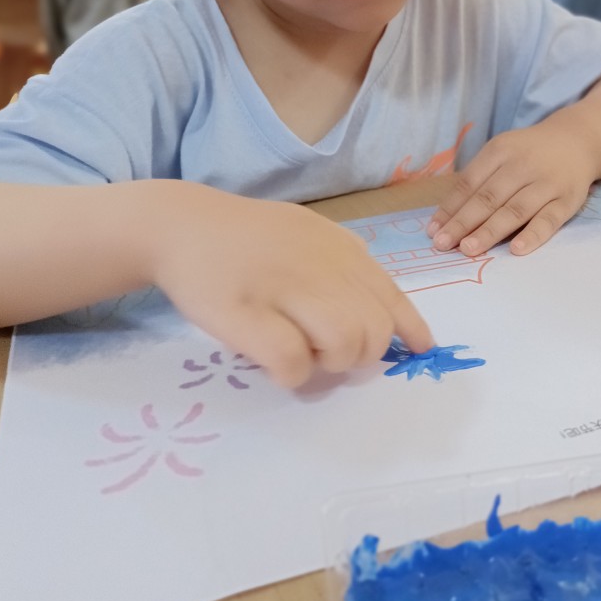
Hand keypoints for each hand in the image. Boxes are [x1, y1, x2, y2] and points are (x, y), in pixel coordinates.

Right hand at [149, 184, 432, 387]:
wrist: (179, 225)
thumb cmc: (246, 237)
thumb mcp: (307, 235)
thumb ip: (344, 265)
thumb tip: (384, 313)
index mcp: (337, 247)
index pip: (390, 294)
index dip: (409, 327)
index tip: (420, 347)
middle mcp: (319, 264)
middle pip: (374, 329)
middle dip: (362, 355)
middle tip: (330, 354)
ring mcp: (284, 287)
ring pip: (344, 344)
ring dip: (330, 364)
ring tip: (304, 355)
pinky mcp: (246, 314)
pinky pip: (293, 362)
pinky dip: (292, 375)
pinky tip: (277, 366)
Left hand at [426, 120, 596, 257]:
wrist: (577, 141)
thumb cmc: (529, 154)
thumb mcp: (501, 153)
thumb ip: (478, 180)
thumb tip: (446, 217)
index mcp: (500, 151)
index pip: (469, 183)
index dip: (450, 208)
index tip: (433, 231)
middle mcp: (522, 165)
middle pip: (488, 197)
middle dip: (463, 222)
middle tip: (443, 244)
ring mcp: (546, 183)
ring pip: (515, 210)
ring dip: (490, 231)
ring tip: (468, 248)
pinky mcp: (567, 200)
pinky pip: (549, 220)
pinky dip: (533, 235)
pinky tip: (516, 249)